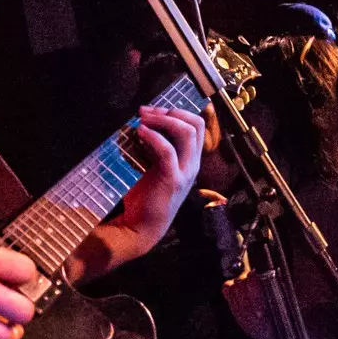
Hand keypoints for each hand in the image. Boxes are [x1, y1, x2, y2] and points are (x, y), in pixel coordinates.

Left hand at [77, 106, 207, 278]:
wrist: (141, 227)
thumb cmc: (144, 197)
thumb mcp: (152, 166)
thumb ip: (154, 147)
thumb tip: (142, 122)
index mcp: (190, 160)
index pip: (197, 126)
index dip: (176, 112)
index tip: (152, 110)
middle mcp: (192, 164)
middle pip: (197, 124)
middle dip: (172, 111)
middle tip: (147, 111)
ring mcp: (185, 172)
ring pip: (187, 133)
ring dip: (163, 119)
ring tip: (143, 118)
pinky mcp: (172, 180)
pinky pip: (168, 151)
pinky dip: (154, 136)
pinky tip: (140, 132)